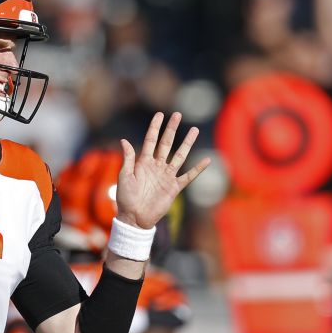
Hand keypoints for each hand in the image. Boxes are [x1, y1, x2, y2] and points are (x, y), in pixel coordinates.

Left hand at [116, 112, 209, 229]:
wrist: (134, 217)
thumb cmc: (125, 198)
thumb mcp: (124, 176)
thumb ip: (128, 158)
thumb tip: (124, 140)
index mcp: (144, 162)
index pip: (151, 140)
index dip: (155, 127)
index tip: (160, 114)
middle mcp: (157, 166)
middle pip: (166, 144)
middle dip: (172, 129)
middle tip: (178, 115)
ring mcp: (166, 176)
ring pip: (179, 156)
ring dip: (187, 143)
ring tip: (194, 130)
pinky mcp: (174, 187)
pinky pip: (188, 176)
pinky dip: (197, 169)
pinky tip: (206, 161)